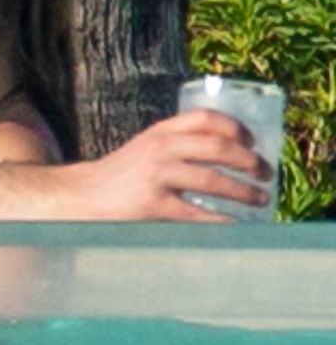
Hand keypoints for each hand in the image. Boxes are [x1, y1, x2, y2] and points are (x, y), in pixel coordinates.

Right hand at [58, 110, 272, 220]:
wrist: (79, 198)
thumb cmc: (117, 177)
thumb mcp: (145, 150)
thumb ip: (174, 147)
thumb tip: (223, 156)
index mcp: (160, 132)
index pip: (207, 118)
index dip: (237, 128)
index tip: (253, 141)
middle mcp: (161, 148)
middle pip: (219, 148)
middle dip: (250, 162)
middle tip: (265, 174)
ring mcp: (157, 176)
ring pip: (214, 181)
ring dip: (244, 192)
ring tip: (259, 200)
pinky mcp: (153, 205)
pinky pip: (197, 214)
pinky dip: (221, 221)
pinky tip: (233, 226)